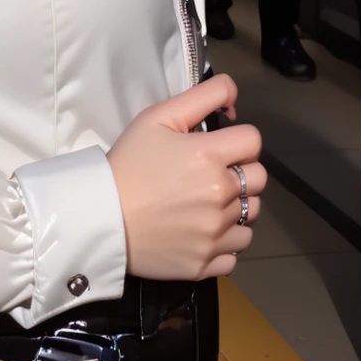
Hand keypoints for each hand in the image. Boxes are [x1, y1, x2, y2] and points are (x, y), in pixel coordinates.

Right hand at [107, 74, 264, 280]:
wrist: (101, 217)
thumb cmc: (129, 163)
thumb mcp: (158, 117)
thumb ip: (203, 96)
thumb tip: (235, 96)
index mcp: (210, 156)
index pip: (253, 141)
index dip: (239, 141)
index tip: (220, 148)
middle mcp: (219, 195)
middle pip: (259, 179)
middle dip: (241, 173)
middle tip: (211, 176)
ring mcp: (214, 233)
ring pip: (251, 216)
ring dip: (237, 209)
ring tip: (207, 205)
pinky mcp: (205, 263)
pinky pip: (235, 252)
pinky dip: (224, 244)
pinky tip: (203, 234)